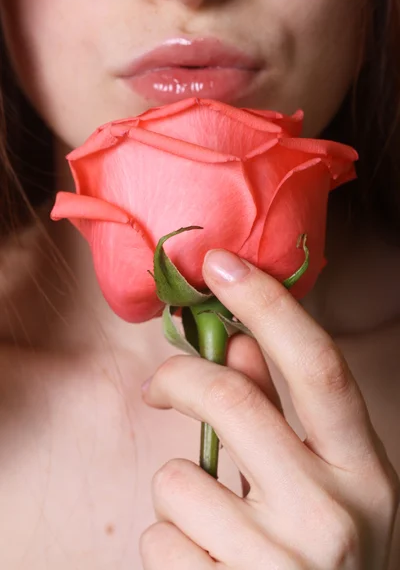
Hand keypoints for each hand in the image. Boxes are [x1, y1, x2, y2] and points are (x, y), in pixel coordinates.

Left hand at [140, 250, 399, 568]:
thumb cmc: (324, 557)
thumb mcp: (323, 484)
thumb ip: (279, 412)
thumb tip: (235, 346)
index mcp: (366, 472)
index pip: (318, 366)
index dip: (269, 304)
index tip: (220, 261)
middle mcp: (335, 514)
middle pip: (232, 399)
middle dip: (179, 378)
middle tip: (160, 384)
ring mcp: (286, 567)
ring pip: (179, 480)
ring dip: (180, 494)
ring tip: (216, 526)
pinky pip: (160, 540)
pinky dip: (170, 544)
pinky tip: (208, 565)